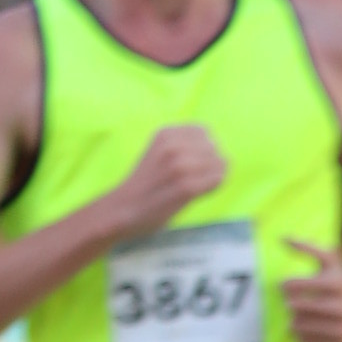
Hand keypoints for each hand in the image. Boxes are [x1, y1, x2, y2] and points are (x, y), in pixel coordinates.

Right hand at [104, 126, 228, 240]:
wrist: (122, 209)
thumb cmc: (145, 184)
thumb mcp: (159, 152)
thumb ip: (183, 146)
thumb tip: (220, 150)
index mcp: (165, 134)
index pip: (205, 132)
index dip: (204, 149)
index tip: (192, 164)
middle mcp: (173, 146)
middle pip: (214, 148)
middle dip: (211, 163)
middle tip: (194, 179)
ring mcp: (180, 166)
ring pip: (220, 163)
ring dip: (214, 176)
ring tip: (196, 187)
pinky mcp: (186, 187)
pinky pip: (217, 179)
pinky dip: (214, 187)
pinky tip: (198, 194)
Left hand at [282, 251, 341, 341]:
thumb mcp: (333, 262)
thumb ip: (308, 248)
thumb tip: (282, 238)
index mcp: (337, 283)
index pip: (295, 285)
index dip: (285, 286)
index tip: (286, 286)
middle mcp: (341, 307)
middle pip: (296, 307)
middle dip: (290, 304)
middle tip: (292, 303)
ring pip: (300, 327)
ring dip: (294, 321)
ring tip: (297, 316)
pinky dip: (302, 337)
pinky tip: (305, 329)